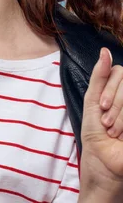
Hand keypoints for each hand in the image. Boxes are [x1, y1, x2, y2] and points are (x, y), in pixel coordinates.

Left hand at [79, 47, 122, 200]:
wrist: (103, 161)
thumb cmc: (95, 134)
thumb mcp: (92, 101)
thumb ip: (99, 76)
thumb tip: (104, 50)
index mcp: (118, 89)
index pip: (119, 71)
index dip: (110, 88)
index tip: (101, 107)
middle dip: (114, 103)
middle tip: (107, 121)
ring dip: (121, 115)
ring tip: (114, 131)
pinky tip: (122, 135)